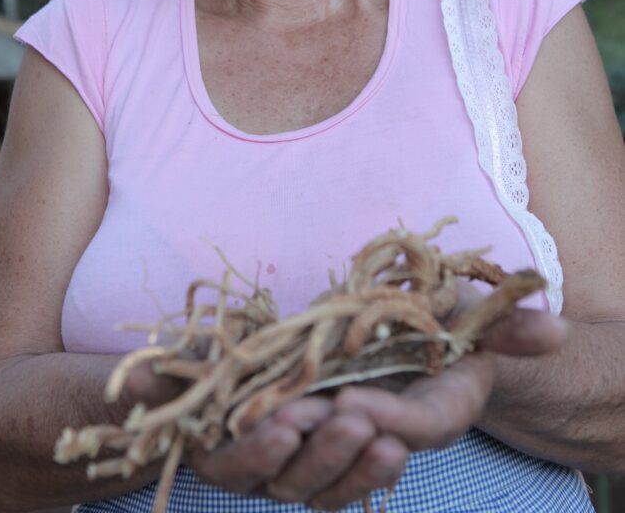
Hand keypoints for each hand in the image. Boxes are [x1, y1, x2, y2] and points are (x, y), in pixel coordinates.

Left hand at [190, 306, 567, 510]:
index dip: (390, 420)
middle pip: (355, 460)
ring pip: (308, 474)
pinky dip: (253, 452)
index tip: (362, 404)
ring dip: (292, 452)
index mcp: (434, 411)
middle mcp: (384, 438)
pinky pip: (268, 465)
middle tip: (309, 413)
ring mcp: (334, 444)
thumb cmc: (447, 325)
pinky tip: (240, 423)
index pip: (417, 426)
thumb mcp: (478, 317)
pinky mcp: (293, 437)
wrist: (413, 340)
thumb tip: (550, 326)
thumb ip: (510, 327)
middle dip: (333, 442)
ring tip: (276, 420)